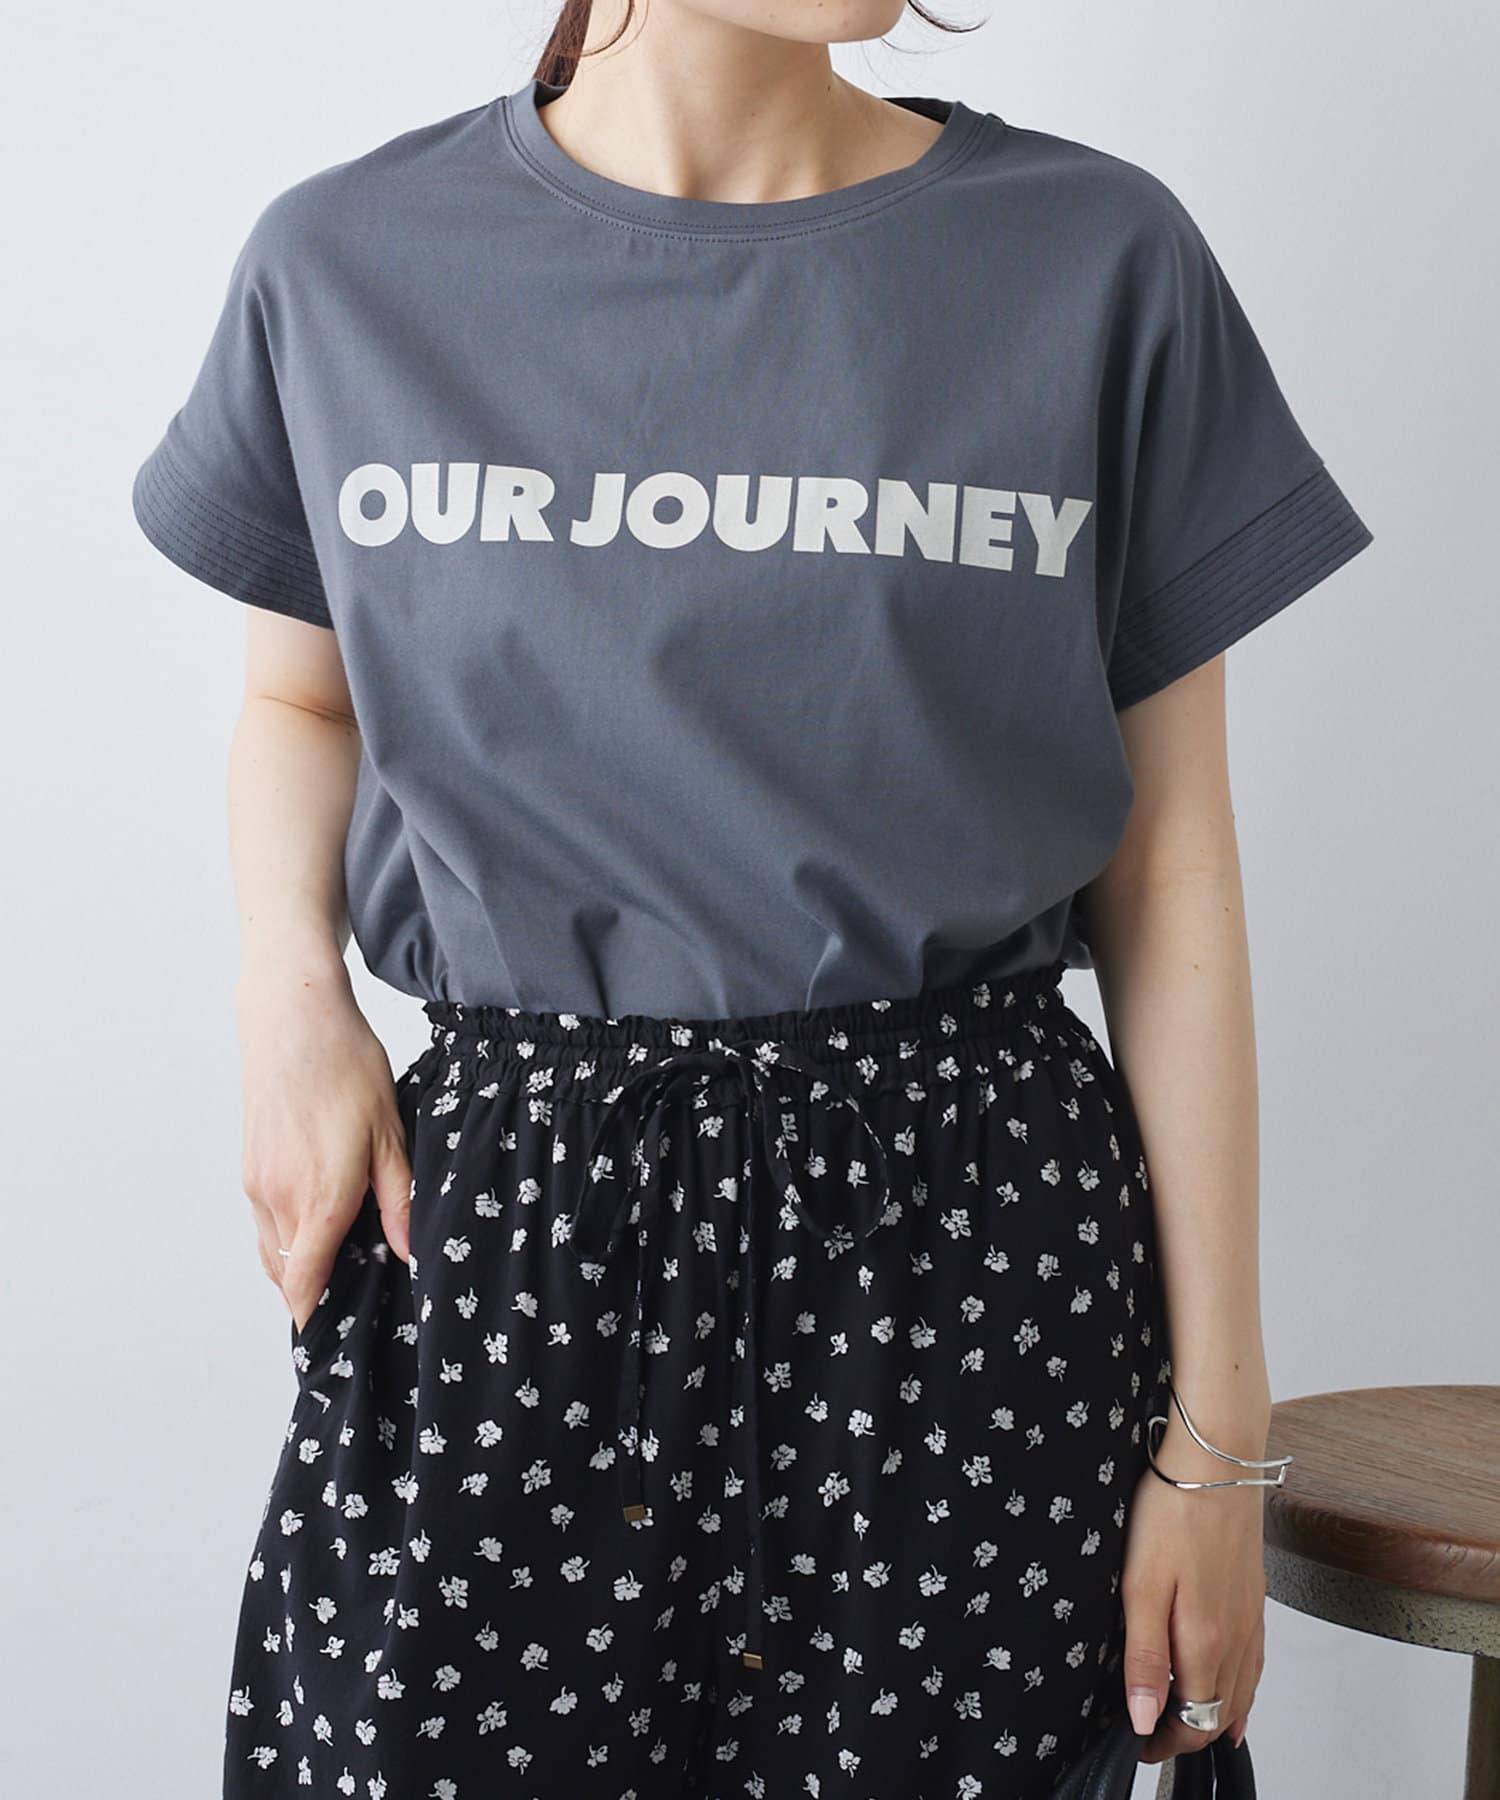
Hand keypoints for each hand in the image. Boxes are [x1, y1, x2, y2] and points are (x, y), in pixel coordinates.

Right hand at [236, 962, 413, 1336]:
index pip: (305, 1283)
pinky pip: (267, 1220)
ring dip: (300, 1266)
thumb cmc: (346, 1066)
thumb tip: (410, 1252)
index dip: (316, 1318)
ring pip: (273, 1249)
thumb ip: (399, 1199)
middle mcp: (278, 1198)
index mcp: (318, 1197)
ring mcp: (257, 1182)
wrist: (292, 1016)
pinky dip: (288, 1236)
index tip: (333, 1341)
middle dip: (314, 1295)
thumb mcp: (391, 1133)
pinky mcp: (250, 1165)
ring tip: (342, 1266)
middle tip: (353, 1305)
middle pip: (287, 1274)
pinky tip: (322, 1221)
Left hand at [1118, 1401, 1270, 1762]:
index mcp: (1207, 1642)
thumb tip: (1147, 1720)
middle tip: (1151, 1735)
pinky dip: (1242, 1686)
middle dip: (1187, 1732)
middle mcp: (1237, 1637)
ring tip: (1186, 1725)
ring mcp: (1250, 1615)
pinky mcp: (1254, 1593)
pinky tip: (1233, 1686)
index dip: (1165, 1742)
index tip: (1137, 1744)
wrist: (1217, 1457)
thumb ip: (1146, 1657)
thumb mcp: (1141, 1586)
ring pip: (1242, 1689)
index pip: (1194, 1721)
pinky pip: (1254, 1659)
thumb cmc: (1174, 1511)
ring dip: (1216, 1713)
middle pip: (1220, 1712)